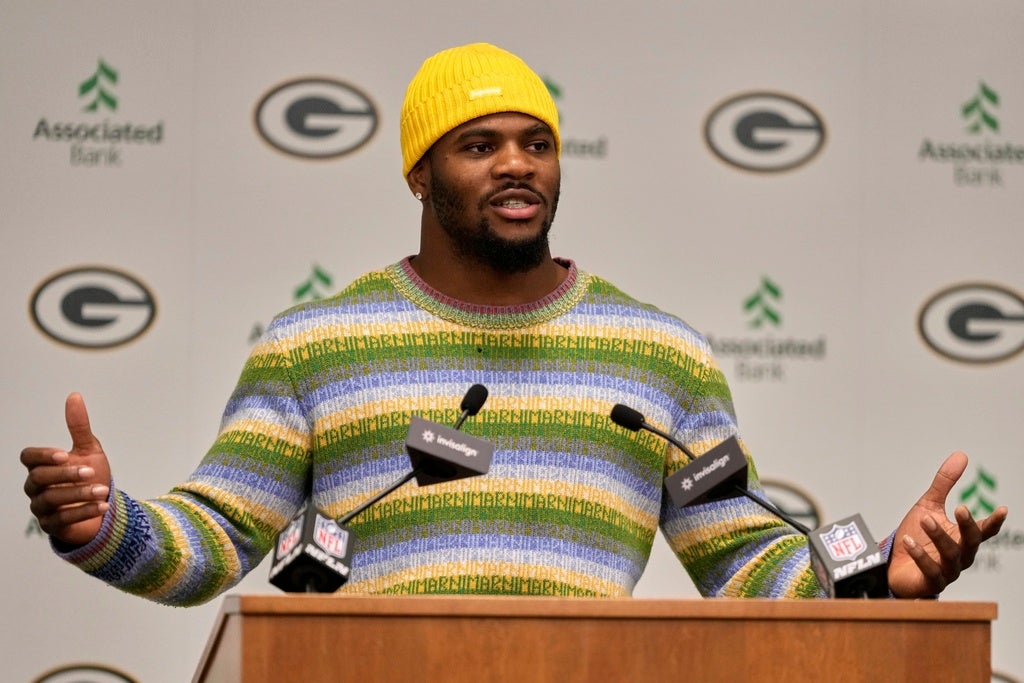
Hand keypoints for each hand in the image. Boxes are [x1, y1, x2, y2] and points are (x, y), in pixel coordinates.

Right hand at [21, 393, 112, 546]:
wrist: (103, 506)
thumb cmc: (92, 476)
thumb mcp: (89, 449)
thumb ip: (79, 426)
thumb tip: (74, 396)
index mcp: (42, 466)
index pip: (28, 458)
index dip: (42, 455)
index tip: (64, 453)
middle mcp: (36, 487)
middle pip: (38, 478)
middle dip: (65, 475)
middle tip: (90, 471)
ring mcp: (41, 507)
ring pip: (50, 500)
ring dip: (77, 494)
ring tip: (102, 491)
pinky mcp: (52, 526)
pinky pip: (61, 520)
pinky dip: (83, 512)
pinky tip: (102, 506)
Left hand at [888, 451, 1007, 597]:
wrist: (894, 565)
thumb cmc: (917, 535)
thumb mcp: (929, 505)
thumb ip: (944, 484)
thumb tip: (961, 455)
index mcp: (963, 538)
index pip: (984, 530)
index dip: (995, 521)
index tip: (1003, 509)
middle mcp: (961, 556)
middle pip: (971, 542)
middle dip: (967, 525)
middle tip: (960, 507)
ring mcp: (948, 571)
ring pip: (951, 555)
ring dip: (939, 536)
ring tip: (924, 519)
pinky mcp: (931, 583)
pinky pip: (930, 571)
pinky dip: (920, 556)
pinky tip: (909, 541)